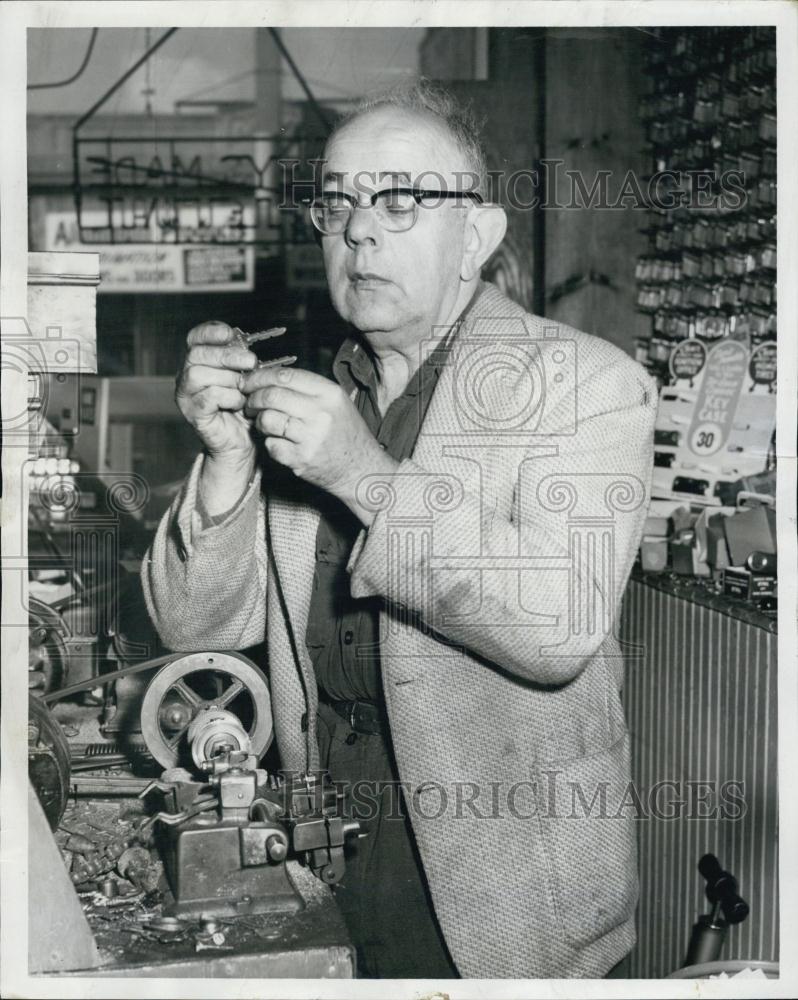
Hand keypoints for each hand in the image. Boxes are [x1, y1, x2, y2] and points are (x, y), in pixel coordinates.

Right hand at [176, 321, 256, 463]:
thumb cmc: (243, 405)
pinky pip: (208, 398)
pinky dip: (229, 398)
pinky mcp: (194, 414)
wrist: (242, 439)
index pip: (195, 338)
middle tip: (251, 361)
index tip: (229, 333)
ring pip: (199, 375)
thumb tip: (246, 344)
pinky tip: (240, 403)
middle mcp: (186, 375)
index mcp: (198, 361)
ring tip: (244, 388)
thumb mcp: (245, 376)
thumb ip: (241, 359)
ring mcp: (186, 395)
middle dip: (227, 355)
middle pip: (197, 354)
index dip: (210, 332)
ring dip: (229, 379)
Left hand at [241, 366, 397, 524]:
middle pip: (272, 395)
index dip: (260, 376)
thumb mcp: (336, 402)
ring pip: (267, 419)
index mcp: (329, 394)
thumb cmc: (345, 433)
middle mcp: (321, 414)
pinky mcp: (301, 459)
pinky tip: (278, 441)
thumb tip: (270, 377)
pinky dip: (269, 442)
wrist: (360, 468)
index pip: (285, 376)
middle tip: (250, 402)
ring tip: (263, 422)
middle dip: (253, 398)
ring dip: (258, 420)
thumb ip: (308, 388)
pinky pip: (271, 445)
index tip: (249, 381)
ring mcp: (311, 438)